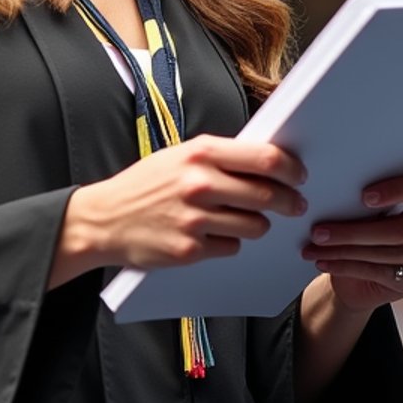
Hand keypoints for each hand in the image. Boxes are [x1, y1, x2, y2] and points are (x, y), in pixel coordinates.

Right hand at [52, 135, 306, 285]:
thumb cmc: (144, 186)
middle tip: (295, 205)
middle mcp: (200, 183)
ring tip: (242, 219)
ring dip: (257, 224)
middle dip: (289, 202)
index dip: (291, 169)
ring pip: (256, 225)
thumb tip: (266, 163)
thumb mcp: (178, 157)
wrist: (103, 220)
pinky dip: (229, 243)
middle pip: (268, 195)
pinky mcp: (191, 249)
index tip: (299, 176)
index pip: (265, 158)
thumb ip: (218, 158)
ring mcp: (196, 219)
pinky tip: (211, 235)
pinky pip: (232, 247)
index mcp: (200, 153)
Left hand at [300, 173, 402, 312]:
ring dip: (342, 251)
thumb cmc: (364, 230)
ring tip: (313, 248)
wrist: (366, 276)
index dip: (396, 191)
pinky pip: (378, 272)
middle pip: (397, 230)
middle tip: (318, 232)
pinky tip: (323, 262)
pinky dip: (345, 267)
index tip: (364, 196)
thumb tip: (327, 198)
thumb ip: (361, 203)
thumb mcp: (364, 213)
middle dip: (352, 232)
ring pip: (383, 253)